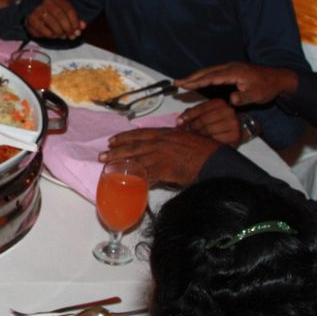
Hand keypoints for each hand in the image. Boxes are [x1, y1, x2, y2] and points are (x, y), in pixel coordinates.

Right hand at [24, 0, 84, 39]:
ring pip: (52, 22)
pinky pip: (41, 27)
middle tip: (71, 36)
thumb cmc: (54, 18)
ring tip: (62, 36)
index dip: (75, 22)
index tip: (78, 31)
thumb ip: (75, 22)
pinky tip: (52, 36)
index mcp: (58, 0)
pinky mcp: (31, 18)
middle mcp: (48, 2)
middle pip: (61, 16)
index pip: (69, 9)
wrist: (36, 17)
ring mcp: (39, 9)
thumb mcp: (66, 18)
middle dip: (67, 28)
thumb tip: (83, 26)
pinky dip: (48, 34)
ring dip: (59, 32)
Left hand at [100, 127, 219, 185]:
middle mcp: (160, 142)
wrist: (214, 159)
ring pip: (135, 160)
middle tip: (102, 155)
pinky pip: (146, 174)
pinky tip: (126, 181)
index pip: (139, 134)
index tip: (112, 140)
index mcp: (165, 133)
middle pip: (132, 146)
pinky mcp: (165, 169)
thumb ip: (172, 142)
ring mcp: (161, 155)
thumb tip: (163, 149)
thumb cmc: (205, 150)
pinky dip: (136, 178)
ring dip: (119, 164)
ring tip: (106, 168)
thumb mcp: (186, 139)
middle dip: (115, 151)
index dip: (124, 137)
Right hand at [175, 62, 296, 106]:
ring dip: (195, 76)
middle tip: (176, 82)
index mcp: (234, 72)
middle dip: (190, 77)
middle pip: (206, 72)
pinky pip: (213, 71)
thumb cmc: (267, 88)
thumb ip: (243, 98)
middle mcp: (230, 67)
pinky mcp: (232, 69)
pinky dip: (203, 75)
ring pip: (209, 70)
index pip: (211, 77)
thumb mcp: (257, 95)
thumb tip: (230, 100)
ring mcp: (231, 67)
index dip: (196, 81)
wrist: (278, 78)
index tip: (183, 84)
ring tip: (182, 81)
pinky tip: (198, 79)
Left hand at [177, 98, 242, 145]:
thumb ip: (193, 114)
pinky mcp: (235, 135)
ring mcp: (233, 123)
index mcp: (219, 103)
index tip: (179, 122)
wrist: (235, 133)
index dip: (188, 115)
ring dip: (199, 135)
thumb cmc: (218, 123)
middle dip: (193, 127)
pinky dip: (209, 142)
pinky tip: (206, 142)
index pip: (201, 108)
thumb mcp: (206, 114)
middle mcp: (228, 111)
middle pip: (204, 119)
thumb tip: (179, 120)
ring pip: (208, 130)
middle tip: (187, 132)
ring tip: (196, 138)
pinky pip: (216, 139)